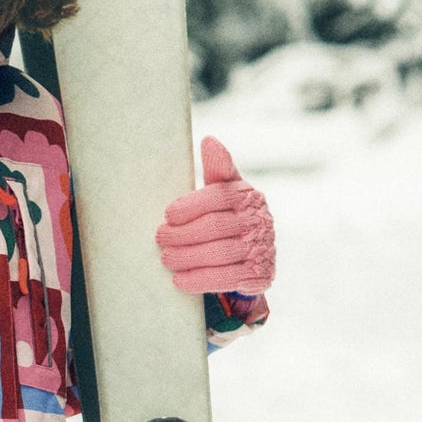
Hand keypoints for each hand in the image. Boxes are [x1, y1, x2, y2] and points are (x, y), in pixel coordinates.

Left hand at [156, 136, 274, 293]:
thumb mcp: (224, 191)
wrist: (253, 253)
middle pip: (215, 227)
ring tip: (166, 258)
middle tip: (160, 238)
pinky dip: (200, 279)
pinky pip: (226, 278)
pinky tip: (179, 279)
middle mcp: (259, 220)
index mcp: (247, 195)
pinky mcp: (260, 275)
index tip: (168, 215)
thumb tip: (210, 141)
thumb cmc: (229, 215)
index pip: (218, 197)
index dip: (191, 206)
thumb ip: (217, 170)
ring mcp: (261, 248)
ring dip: (188, 257)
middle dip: (183, 234)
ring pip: (219, 254)